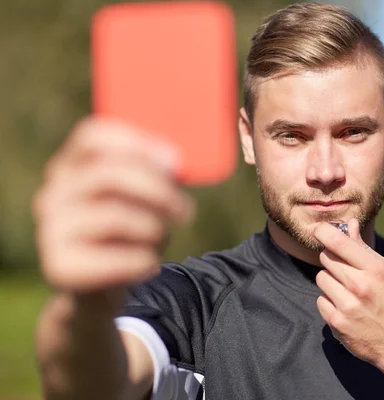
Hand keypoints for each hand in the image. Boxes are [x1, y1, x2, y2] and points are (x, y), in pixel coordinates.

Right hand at [33, 117, 193, 301]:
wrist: (99, 291)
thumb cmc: (127, 235)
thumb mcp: (139, 200)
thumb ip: (153, 175)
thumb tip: (173, 162)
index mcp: (70, 167)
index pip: (93, 136)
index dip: (137, 143)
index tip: (175, 162)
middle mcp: (53, 194)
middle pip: (109, 173)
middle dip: (158, 189)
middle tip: (185, 210)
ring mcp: (50, 230)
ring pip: (116, 216)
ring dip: (154, 229)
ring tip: (159, 240)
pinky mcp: (59, 267)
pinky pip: (118, 258)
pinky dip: (145, 261)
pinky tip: (148, 265)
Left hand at [313, 219, 383, 368]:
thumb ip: (364, 248)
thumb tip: (349, 223)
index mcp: (375, 270)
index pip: (339, 242)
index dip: (324, 232)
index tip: (319, 229)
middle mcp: (360, 286)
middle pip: (327, 258)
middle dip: (333, 259)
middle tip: (346, 269)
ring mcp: (347, 305)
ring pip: (321, 278)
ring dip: (331, 281)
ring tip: (348, 290)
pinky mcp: (336, 322)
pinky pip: (320, 300)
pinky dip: (329, 301)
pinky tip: (345, 306)